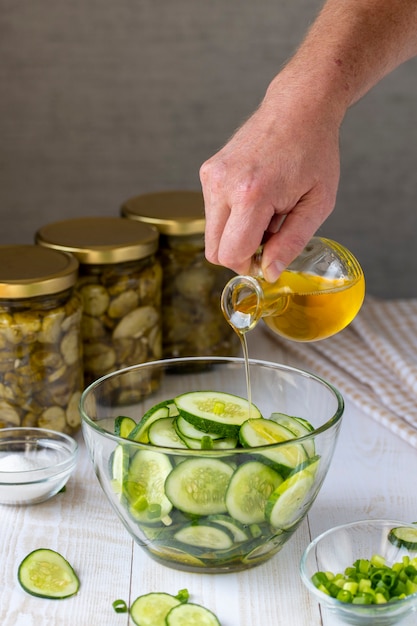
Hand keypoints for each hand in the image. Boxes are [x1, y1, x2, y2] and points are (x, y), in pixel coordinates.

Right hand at [200, 77, 341, 281]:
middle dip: (239, 254)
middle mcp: (223, 185)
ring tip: (265, 213)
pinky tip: (255, 199)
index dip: (249, 266)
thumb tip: (269, 272)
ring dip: (236, 235)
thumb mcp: (317, 204)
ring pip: (211, 234)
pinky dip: (231, 217)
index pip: (231, 254)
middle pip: (214, 251)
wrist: (298, 108)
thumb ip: (291, 243)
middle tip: (268, 239)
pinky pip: (213, 213)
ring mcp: (211, 176)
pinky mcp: (208, 171)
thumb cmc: (314, 152)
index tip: (268, 260)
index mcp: (252, 195)